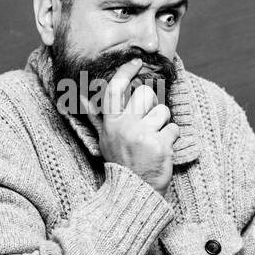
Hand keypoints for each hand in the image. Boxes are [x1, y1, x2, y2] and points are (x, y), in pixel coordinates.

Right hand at [83, 58, 178, 196]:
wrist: (135, 192)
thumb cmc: (121, 163)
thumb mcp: (104, 139)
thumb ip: (97, 117)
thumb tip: (79, 96)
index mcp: (110, 123)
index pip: (116, 88)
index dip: (126, 71)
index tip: (136, 62)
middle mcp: (124, 126)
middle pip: (146, 95)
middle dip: (151, 107)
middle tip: (147, 125)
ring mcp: (143, 135)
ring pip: (163, 111)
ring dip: (163, 125)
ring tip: (154, 140)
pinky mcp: (161, 145)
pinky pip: (174, 128)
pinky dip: (172, 139)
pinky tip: (162, 150)